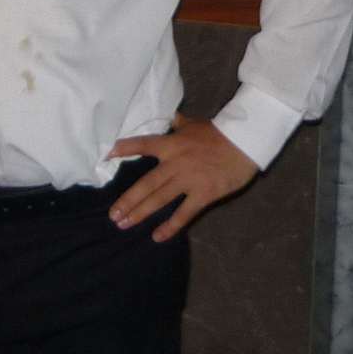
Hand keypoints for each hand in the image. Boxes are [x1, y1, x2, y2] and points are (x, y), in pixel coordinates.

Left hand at [106, 114, 258, 242]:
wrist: (244, 142)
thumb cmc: (218, 133)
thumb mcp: (194, 124)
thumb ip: (179, 123)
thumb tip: (170, 117)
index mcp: (172, 144)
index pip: (144, 145)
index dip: (125, 149)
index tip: (108, 155)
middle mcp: (175, 163)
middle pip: (146, 183)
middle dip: (128, 200)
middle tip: (113, 214)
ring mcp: (188, 180)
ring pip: (160, 199)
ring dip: (140, 213)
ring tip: (124, 224)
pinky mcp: (203, 194)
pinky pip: (184, 213)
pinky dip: (170, 226)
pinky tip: (157, 236)